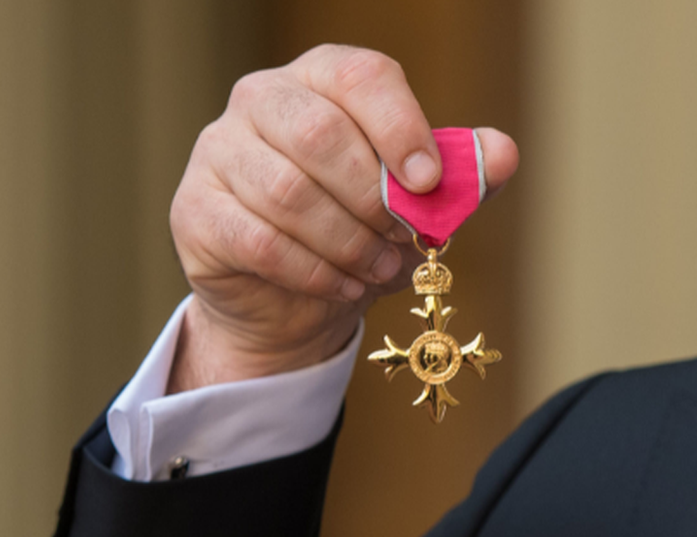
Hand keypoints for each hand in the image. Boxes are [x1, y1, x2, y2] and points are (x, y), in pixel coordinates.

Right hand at [168, 44, 518, 391]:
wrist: (291, 298)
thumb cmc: (357, 231)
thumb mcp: (415, 204)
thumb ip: (458, 176)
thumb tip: (500, 154)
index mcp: (319, 79)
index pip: (360, 77)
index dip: (401, 128)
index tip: (428, 183)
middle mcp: (261, 100)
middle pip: (319, 134)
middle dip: (373, 198)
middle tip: (403, 237)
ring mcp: (218, 152)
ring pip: (288, 194)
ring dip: (347, 241)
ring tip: (379, 266)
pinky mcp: (195, 210)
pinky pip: (258, 241)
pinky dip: (313, 271)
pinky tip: (343, 285)